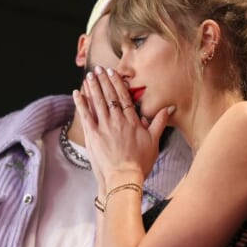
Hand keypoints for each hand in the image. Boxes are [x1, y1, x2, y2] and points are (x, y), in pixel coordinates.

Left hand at [73, 66, 172, 188]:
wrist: (124, 178)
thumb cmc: (140, 163)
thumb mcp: (154, 142)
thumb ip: (160, 122)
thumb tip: (170, 107)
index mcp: (132, 121)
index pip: (124, 97)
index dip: (117, 83)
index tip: (113, 72)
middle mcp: (118, 120)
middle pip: (109, 95)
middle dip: (103, 80)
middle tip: (98, 69)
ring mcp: (104, 127)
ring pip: (97, 101)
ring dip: (92, 87)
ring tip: (89, 76)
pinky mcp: (93, 135)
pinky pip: (85, 114)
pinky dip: (80, 102)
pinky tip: (77, 93)